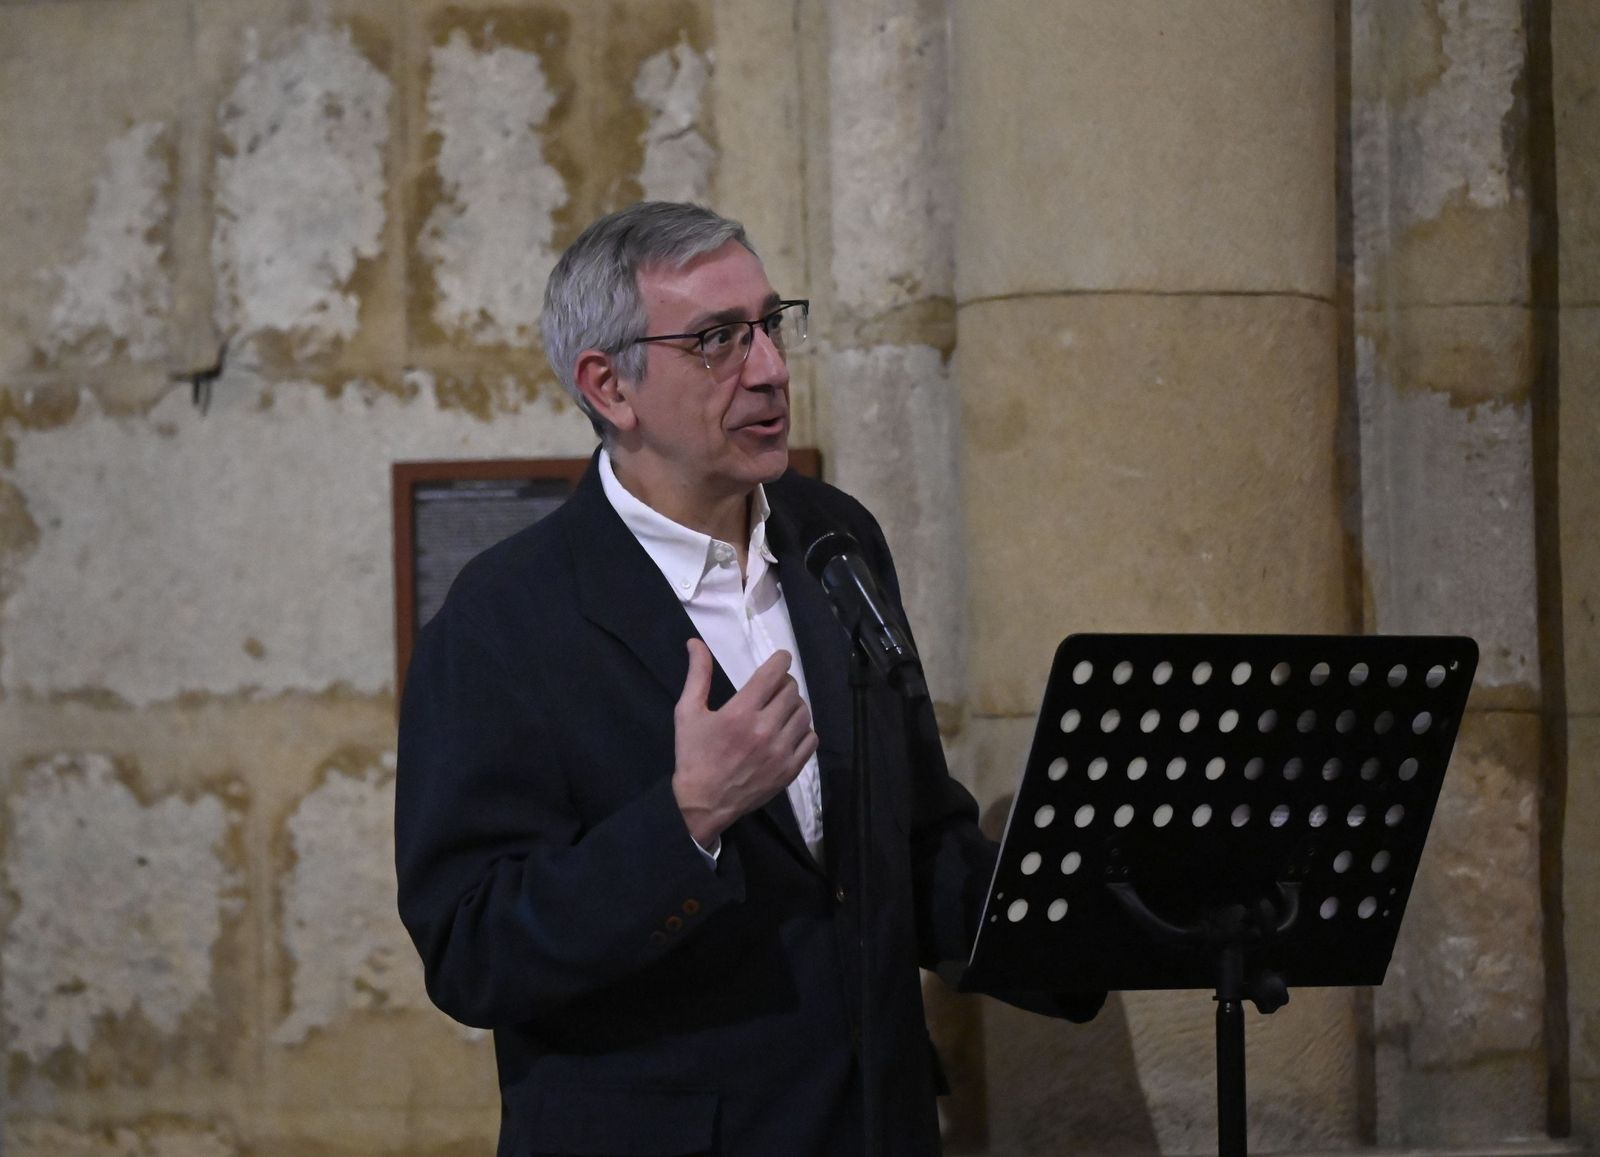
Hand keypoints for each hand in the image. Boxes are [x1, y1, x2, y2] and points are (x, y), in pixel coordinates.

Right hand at [671, 639, 818, 846]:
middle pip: (791, 691)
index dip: (780, 660)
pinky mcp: (790, 769)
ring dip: (794, 705)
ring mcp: (781, 752)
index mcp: (740, 713)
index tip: (780, 659)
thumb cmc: (694, 755)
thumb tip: (696, 643)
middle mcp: (764, 730)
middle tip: (772, 689)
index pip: (773, 674)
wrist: (703, 803)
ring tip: (779, 710)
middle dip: (783, 684)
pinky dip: (803, 730)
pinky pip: (811, 739)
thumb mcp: (687, 713)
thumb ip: (697, 675)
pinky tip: (788, 731)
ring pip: (804, 713)